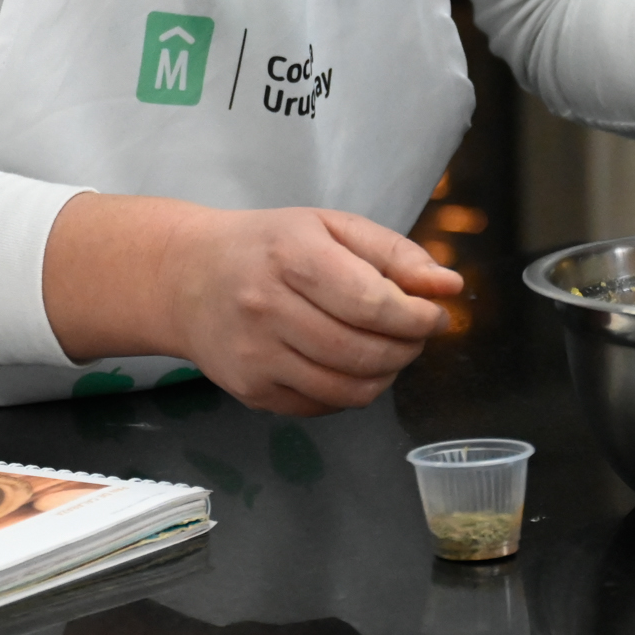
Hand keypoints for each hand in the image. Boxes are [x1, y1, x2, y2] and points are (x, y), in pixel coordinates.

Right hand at [50, 197, 460, 417]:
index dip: (416, 317)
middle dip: (408, 348)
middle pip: (365, 353)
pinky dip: (352, 392)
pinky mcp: (251, 391)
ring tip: (387, 350)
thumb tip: (449, 286)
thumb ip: (394, 253)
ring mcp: (256, 356)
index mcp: (291, 257)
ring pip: (350, 390)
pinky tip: (349, 365)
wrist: (185, 277)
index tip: (432, 314)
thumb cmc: (267, 245)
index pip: (372, 304)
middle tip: (414, 333)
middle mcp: (267, 309)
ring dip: (386, 375)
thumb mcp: (329, 227)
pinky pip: (324, 407)